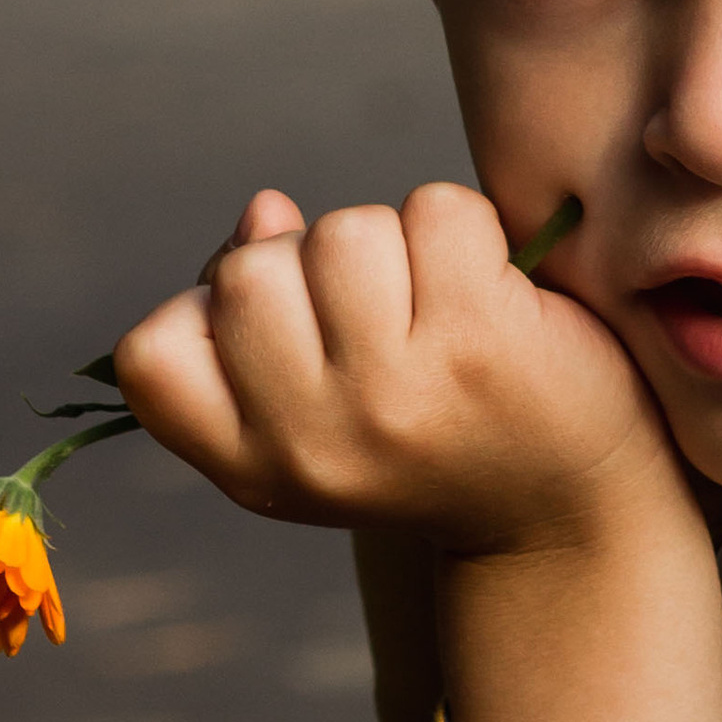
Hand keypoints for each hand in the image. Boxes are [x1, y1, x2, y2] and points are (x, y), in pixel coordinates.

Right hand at [113, 184, 679, 548]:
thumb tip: (264, 210)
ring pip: (341, 231)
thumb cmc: (433, 439)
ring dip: (393, 244)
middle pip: (250, 270)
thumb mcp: (320, 414)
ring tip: (436, 307)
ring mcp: (394, 393)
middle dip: (311, 265)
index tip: (285, 340)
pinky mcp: (478, 341)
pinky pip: (433, 211)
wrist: (569, 511)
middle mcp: (314, 440)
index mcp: (255, 465)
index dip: (206, 314)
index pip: (153, 354)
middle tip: (381, 321)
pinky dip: (466, 228)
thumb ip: (265, 319)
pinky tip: (490, 293)